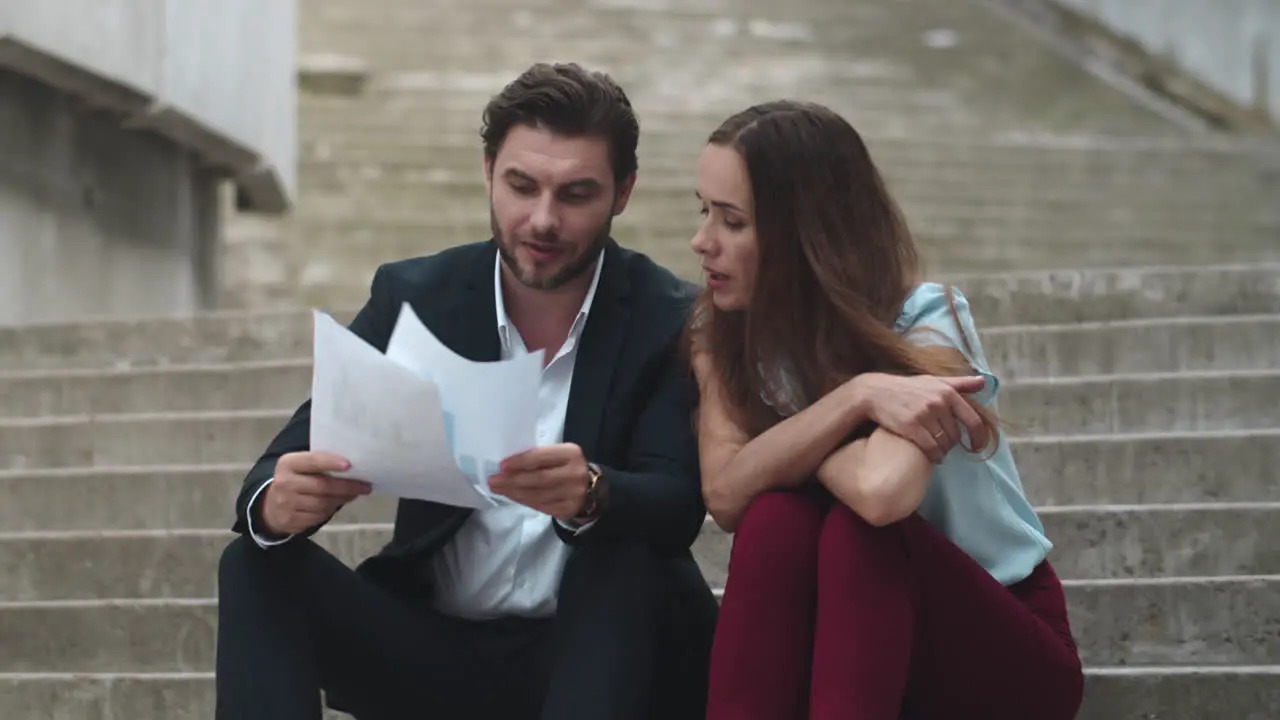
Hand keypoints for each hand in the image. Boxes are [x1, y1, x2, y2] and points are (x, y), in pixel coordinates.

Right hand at [260, 451, 370, 535]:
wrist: (271, 506)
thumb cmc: (295, 480)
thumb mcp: (300, 467)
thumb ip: (319, 464)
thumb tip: (353, 468)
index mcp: (288, 463)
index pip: (312, 461)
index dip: (331, 463)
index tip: (349, 465)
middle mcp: (285, 483)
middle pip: (323, 486)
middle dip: (347, 486)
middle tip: (365, 486)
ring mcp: (286, 504)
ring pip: (323, 503)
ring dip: (342, 499)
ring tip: (354, 494)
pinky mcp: (291, 520)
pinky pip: (319, 516)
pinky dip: (332, 509)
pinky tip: (338, 503)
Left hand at [490, 443, 590, 519]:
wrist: (592, 488)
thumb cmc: (566, 467)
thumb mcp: (558, 455)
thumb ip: (539, 458)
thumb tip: (507, 466)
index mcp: (571, 453)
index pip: (541, 457)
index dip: (520, 462)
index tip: (502, 466)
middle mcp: (575, 474)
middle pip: (538, 478)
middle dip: (512, 480)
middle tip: (494, 481)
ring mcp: (574, 494)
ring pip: (537, 495)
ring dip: (514, 492)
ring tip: (499, 489)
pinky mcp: (568, 510)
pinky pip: (541, 506)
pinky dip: (524, 501)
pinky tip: (513, 496)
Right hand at [849, 373, 990, 462]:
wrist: (875, 392)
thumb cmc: (907, 388)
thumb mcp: (933, 381)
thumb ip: (959, 383)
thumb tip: (983, 382)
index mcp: (948, 392)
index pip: (972, 420)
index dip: (978, 437)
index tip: (977, 447)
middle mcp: (938, 403)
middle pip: (956, 435)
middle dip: (952, 443)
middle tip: (945, 445)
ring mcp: (925, 415)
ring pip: (944, 443)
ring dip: (943, 451)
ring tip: (938, 450)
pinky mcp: (911, 427)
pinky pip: (931, 448)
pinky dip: (935, 456)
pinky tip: (932, 456)